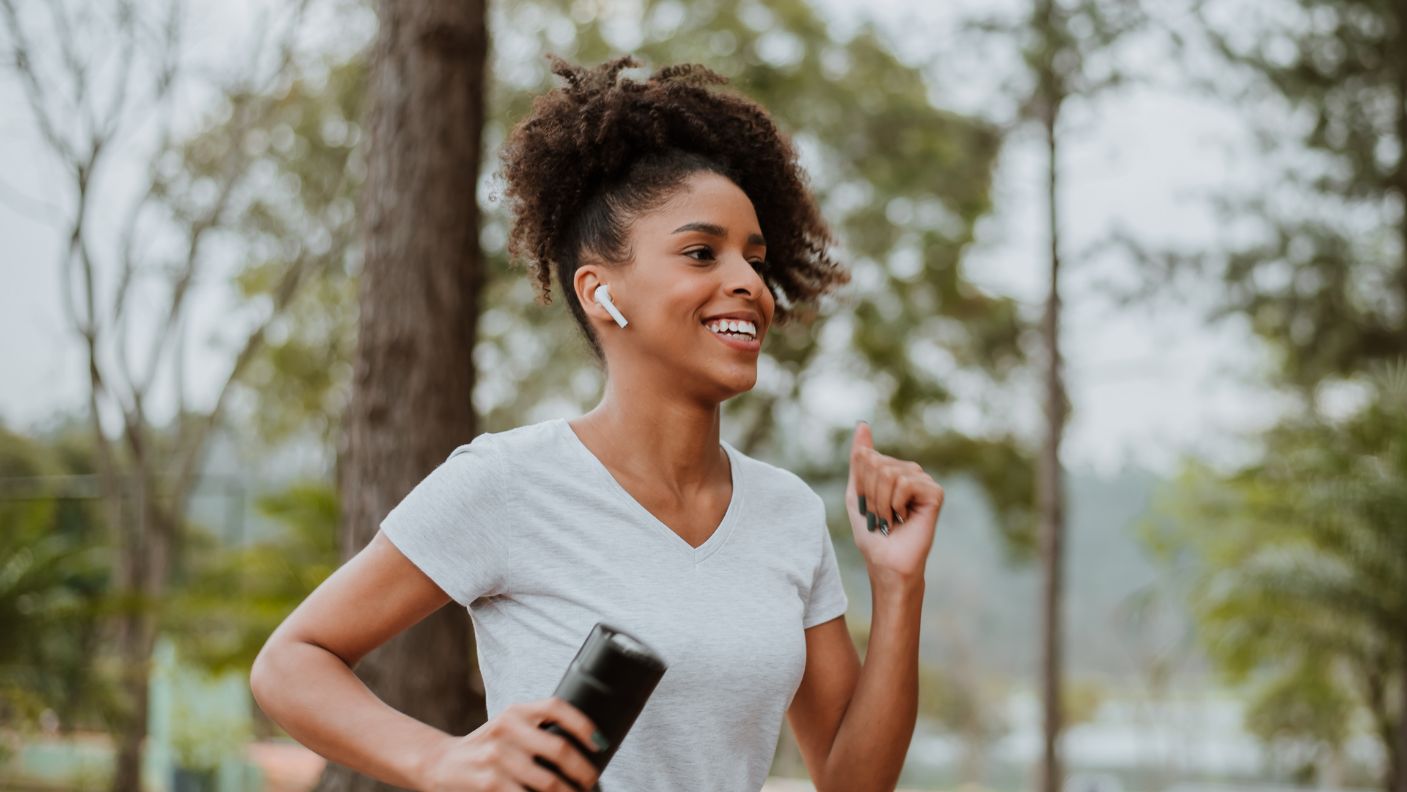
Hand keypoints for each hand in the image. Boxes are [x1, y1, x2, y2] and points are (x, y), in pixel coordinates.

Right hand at [417, 697, 602, 791]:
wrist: (440, 763)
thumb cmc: (485, 748)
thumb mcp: (507, 727)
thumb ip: (536, 730)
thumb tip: (584, 748)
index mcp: (516, 711)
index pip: (556, 707)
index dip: (582, 724)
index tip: (599, 743)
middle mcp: (507, 729)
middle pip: (560, 748)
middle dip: (583, 771)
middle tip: (590, 782)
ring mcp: (498, 758)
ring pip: (550, 782)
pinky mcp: (491, 784)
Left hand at [844, 421, 941, 581]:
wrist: (886, 562)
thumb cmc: (871, 533)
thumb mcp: (857, 492)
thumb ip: (859, 459)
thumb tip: (862, 424)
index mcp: (890, 469)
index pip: (866, 456)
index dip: (860, 485)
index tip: (867, 507)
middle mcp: (909, 471)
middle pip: (876, 463)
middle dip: (870, 494)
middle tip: (880, 516)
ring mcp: (923, 481)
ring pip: (889, 473)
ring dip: (881, 502)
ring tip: (890, 519)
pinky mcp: (935, 492)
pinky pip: (905, 483)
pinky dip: (896, 504)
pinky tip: (904, 518)